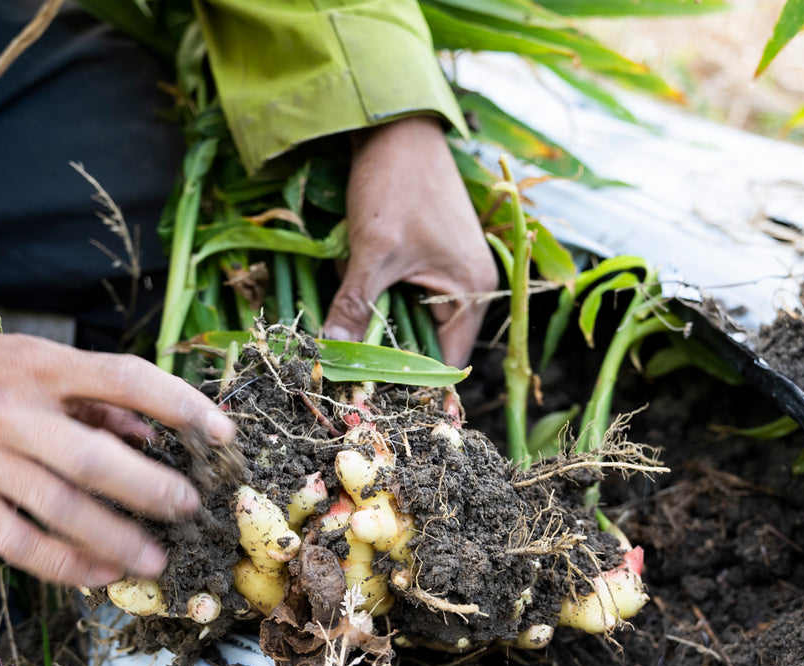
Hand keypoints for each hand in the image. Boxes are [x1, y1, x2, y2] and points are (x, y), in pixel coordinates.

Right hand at [0, 333, 234, 586]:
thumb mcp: (37, 365)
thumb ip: (96, 399)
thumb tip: (152, 434)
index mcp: (42, 368)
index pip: (124, 379)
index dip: (179, 404)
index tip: (222, 431)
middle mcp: (14, 414)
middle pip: (93, 457)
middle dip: (149, 489)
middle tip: (188, 510)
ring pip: (60, 509)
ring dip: (116, 539)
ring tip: (155, 561)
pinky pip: (21, 543)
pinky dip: (65, 563)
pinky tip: (100, 574)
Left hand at [321, 116, 495, 368]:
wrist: (395, 126)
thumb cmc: (396, 184)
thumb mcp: (372, 250)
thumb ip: (354, 304)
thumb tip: (330, 350)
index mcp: (473, 290)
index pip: (448, 361)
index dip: (415, 385)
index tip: (380, 402)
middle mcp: (472, 285)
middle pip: (432, 344)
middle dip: (395, 361)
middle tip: (355, 382)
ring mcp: (453, 269)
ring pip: (416, 320)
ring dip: (384, 332)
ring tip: (352, 348)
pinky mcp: (432, 255)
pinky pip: (409, 296)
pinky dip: (384, 305)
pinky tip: (358, 308)